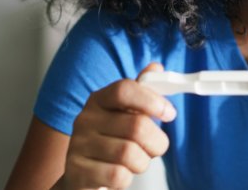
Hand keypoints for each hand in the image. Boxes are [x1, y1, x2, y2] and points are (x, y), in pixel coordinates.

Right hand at [59, 63, 174, 189]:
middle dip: (156, 142)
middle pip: (136, 126)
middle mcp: (85, 119)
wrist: (82, 173)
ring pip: (129, 154)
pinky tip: (120, 173)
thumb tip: (156, 69)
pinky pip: (117, 176)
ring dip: (142, 162)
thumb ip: (142, 93)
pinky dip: (127, 178)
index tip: (169, 113)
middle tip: (155, 147)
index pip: (125, 90)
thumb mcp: (126, 114)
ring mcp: (78, 145)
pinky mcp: (77, 172)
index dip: (152, 100)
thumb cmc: (112, 140)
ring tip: (136, 161)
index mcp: (99, 100)